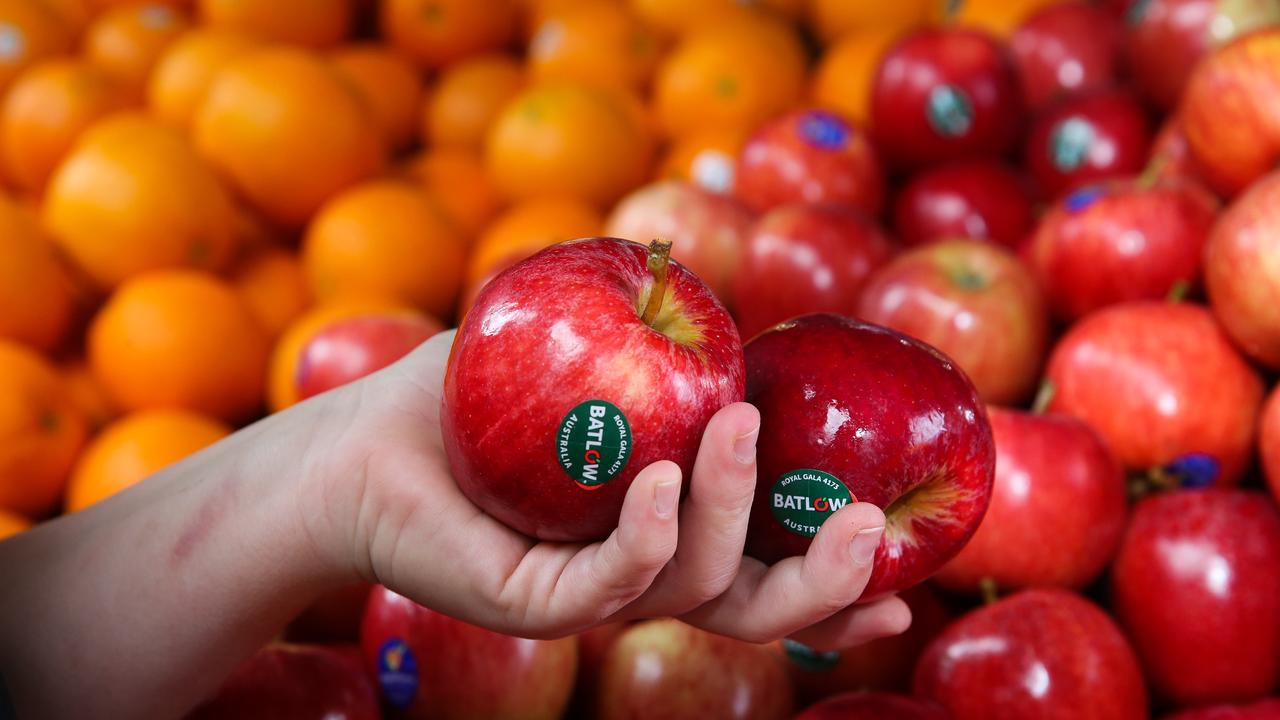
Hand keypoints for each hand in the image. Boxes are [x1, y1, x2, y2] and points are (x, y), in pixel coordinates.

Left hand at [305, 330, 909, 647]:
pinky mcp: (530, 600)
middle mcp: (638, 577)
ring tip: (740, 429)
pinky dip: (648, 535)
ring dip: (732, 511)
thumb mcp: (579, 345)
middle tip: (874, 524)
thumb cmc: (471, 393)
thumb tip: (701, 264)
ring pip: (694, 589)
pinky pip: (609, 585)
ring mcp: (587, 596)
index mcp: (665, 534)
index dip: (840, 585)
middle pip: (756, 610)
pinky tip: (656, 479)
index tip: (906, 571)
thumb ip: (650, 323)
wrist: (361, 440)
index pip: (766, 572)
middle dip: (828, 580)